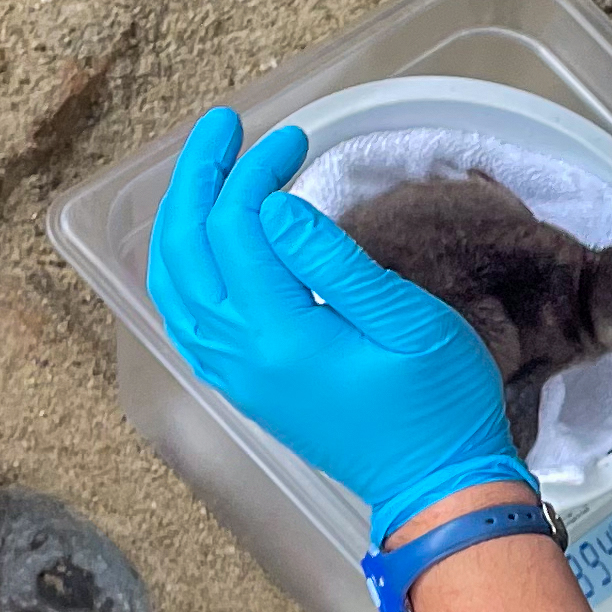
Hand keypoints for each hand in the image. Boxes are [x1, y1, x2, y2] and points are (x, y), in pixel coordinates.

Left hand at [146, 111, 532, 545]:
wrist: (435, 484)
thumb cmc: (438, 400)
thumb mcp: (406, 320)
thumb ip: (334, 262)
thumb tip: (274, 208)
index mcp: (279, 334)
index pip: (240, 228)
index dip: (257, 173)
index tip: (294, 140)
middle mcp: (239, 355)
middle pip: (186, 249)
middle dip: (200, 178)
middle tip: (224, 127)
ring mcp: (233, 374)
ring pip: (174, 284)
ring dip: (183, 218)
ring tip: (208, 171)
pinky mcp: (242, 386)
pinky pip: (186, 315)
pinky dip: (183, 265)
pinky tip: (203, 242)